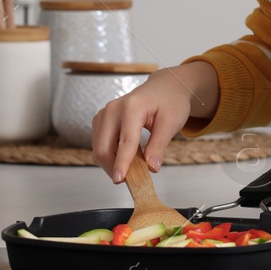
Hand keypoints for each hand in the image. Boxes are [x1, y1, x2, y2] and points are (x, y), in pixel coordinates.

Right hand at [91, 64, 207, 182]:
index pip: (125, 141)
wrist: (164, 88)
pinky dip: (109, 155)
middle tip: (130, 181)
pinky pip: (99, 143)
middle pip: (103, 147)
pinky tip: (124, 157)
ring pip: (98, 148)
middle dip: (113, 167)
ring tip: (130, 169)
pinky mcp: (101, 119)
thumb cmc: (170, 102)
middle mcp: (113, 109)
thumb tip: (151, 167)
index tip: (120, 180)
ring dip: (110, 163)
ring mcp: (104, 113)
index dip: (122, 163)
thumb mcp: (171, 123)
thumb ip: (159, 145)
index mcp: (132, 107)